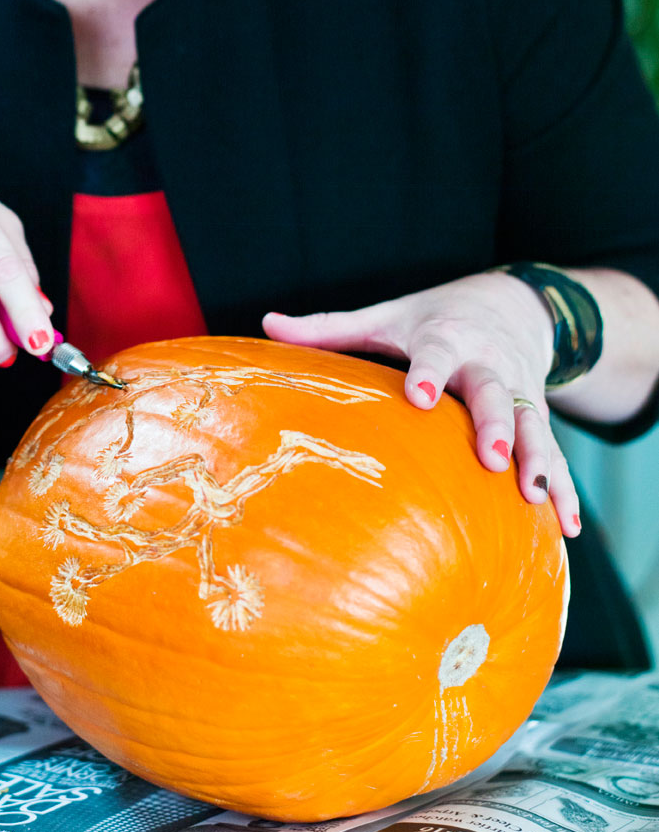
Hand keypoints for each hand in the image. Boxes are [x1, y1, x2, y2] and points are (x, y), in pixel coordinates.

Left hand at [263, 272, 580, 536]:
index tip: (419, 395)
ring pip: (534, 428)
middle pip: (494, 394)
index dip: (429, 372)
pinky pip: (557, 457)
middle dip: (495, 425)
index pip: (435, 353)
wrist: (512, 304)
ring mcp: (520, 395)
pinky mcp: (538, 419)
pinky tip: (565, 527)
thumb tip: (266, 322)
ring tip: (534, 497)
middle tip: (492, 458)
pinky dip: (565, 490)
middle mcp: (489, 365)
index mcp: (446, 338)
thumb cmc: (431, 317)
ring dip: (539, 461)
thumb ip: (328, 327)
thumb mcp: (384, 316)